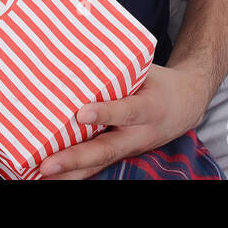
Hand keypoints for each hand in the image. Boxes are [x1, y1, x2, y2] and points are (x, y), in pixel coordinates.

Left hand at [37, 63, 209, 178]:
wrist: (185, 107)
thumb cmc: (158, 83)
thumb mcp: (147, 71)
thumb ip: (118, 68)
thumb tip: (80, 52)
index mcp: (149, 108)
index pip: (126, 112)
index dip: (105, 113)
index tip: (81, 114)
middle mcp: (138, 135)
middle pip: (106, 150)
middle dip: (75, 158)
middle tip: (48, 164)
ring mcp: (128, 149)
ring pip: (98, 164)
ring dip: (69, 173)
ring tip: (42, 174)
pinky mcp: (119, 156)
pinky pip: (95, 167)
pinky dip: (72, 174)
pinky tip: (48, 176)